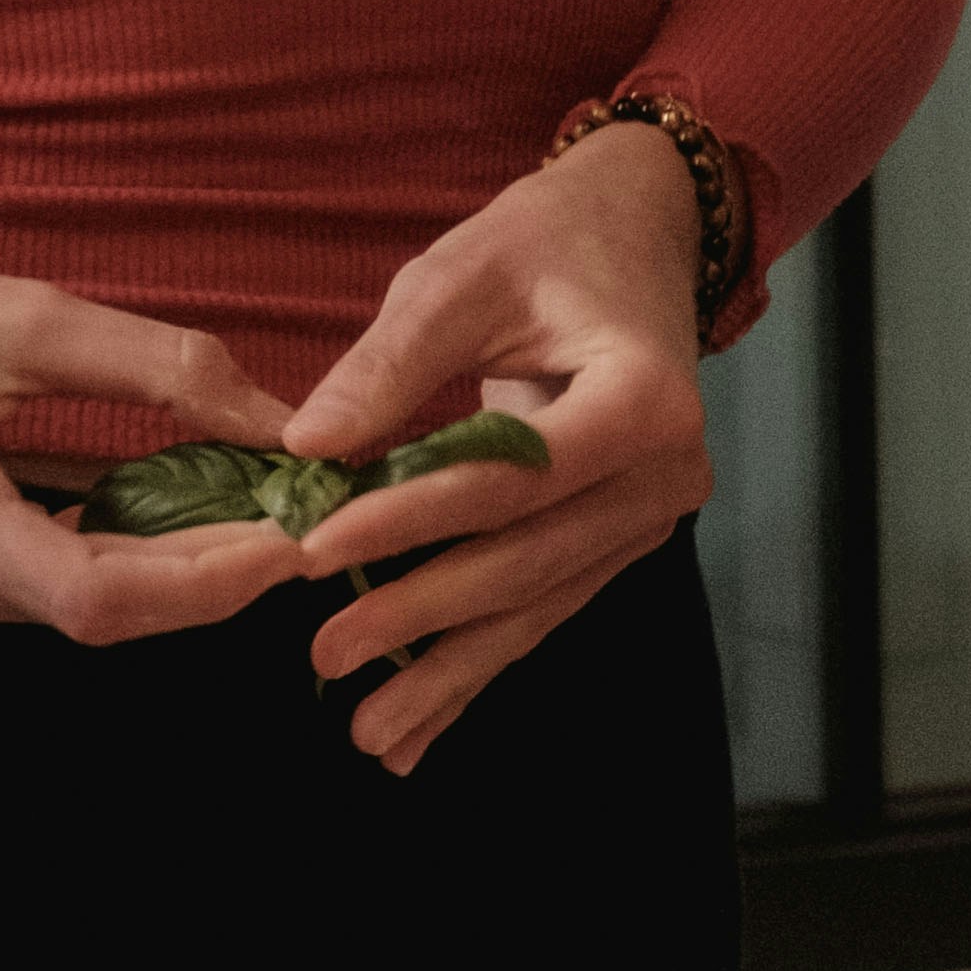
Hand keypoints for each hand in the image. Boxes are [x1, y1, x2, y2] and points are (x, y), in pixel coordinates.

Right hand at [0, 226, 315, 638]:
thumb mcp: (14, 315)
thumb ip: (155, 367)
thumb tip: (279, 416)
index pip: (95, 598)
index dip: (208, 583)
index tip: (290, 539)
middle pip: (99, 611)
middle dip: (213, 574)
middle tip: (305, 521)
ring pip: (74, 605)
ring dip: (172, 568)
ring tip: (259, 509)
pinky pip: (38, 585)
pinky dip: (117, 552)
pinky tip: (177, 510)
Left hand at [273, 127, 710, 774]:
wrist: (635, 236)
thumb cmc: (546, 244)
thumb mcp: (460, 278)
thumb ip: (387, 367)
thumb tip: (304, 452)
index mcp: (645, 399)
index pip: (511, 479)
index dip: (409, 518)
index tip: (313, 550)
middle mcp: (666, 474)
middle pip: (530, 559)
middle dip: (423, 612)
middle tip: (327, 653)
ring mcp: (651, 517)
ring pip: (540, 604)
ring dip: (451, 669)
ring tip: (372, 734)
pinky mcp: (620, 539)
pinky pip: (545, 607)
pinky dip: (478, 664)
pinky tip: (422, 731)